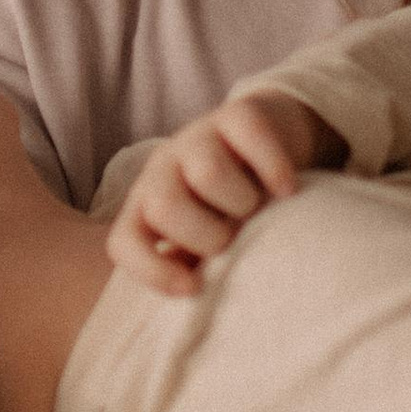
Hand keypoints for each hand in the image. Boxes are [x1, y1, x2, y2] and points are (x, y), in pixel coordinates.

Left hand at [108, 88, 335, 297]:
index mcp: (147, 208)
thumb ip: (197, 265)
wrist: (268, 141)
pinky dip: (275, 169)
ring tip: (257, 209)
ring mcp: (197, 138)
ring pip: (209, 173)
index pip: (124, 242)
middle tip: (234, 237)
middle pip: (164, 206)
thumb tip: (200, 297)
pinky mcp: (236, 114)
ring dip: (241, 202)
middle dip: (207, 235)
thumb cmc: (232, 209)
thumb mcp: (209, 240)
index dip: (151, 271)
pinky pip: (252, 136)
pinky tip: (287, 189)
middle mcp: (163, 170)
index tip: (193, 288)